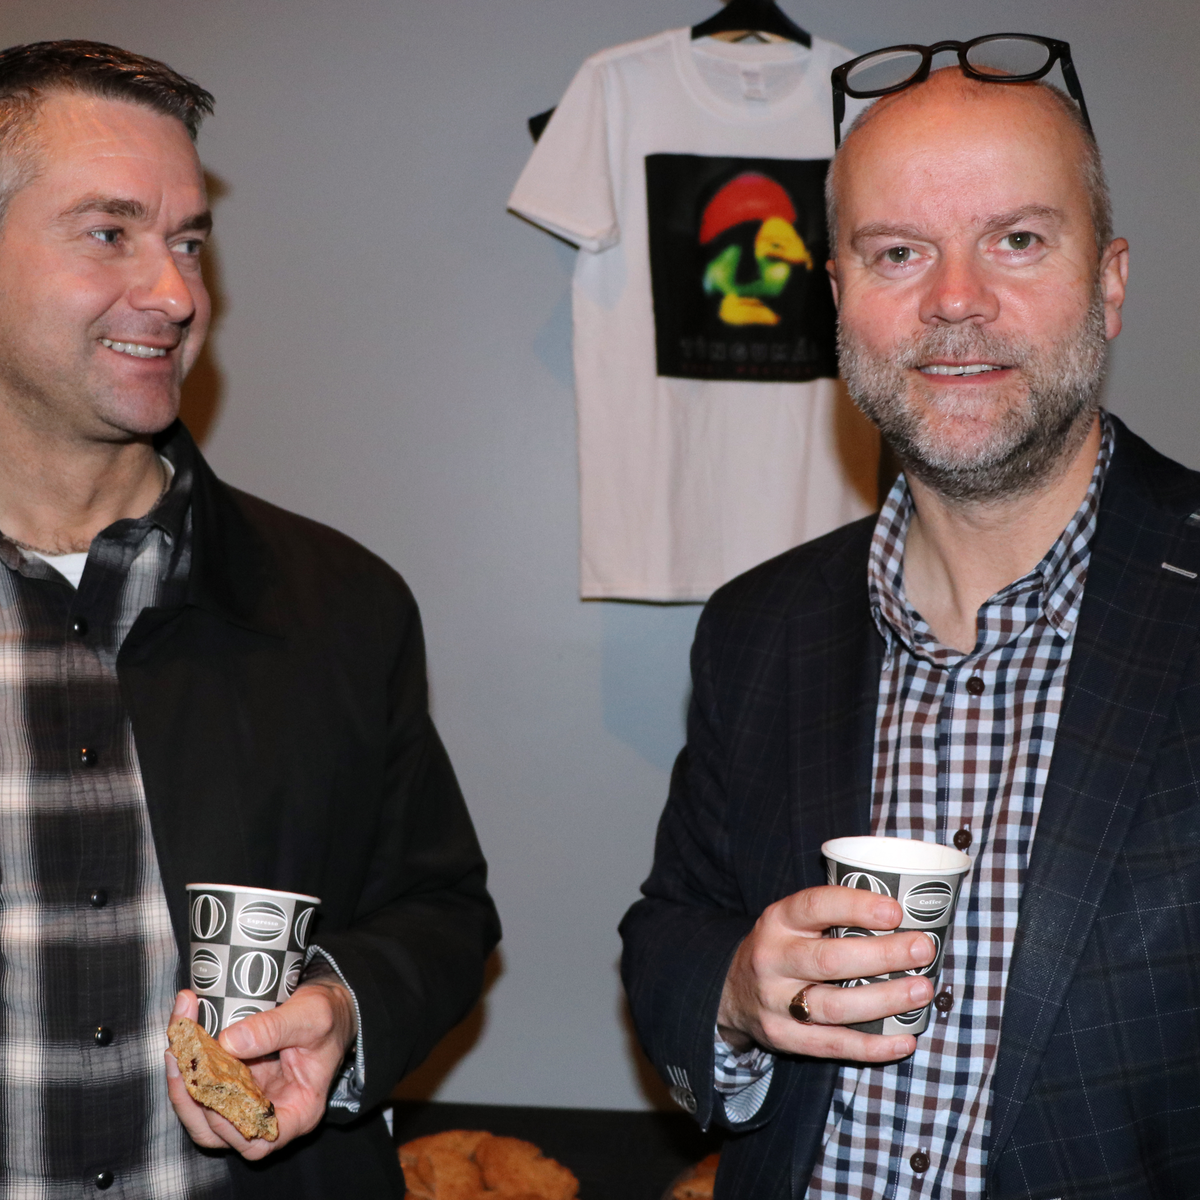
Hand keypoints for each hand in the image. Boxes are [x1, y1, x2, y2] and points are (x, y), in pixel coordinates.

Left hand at [165, 980, 357, 1159]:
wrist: (330, 1005)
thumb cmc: (330, 1016)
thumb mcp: (312, 1016)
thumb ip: (274, 1028)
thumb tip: (228, 1042)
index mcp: (299, 1111)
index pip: (257, 1140)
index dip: (228, 1126)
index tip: (211, 1093)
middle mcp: (271, 1114)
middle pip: (220, 1131)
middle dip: (192, 1098)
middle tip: (180, 1058)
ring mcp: (251, 1099)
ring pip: (205, 1112)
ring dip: (184, 1083)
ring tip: (177, 1046)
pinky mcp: (238, 1081)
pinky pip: (207, 1085)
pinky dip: (192, 1065)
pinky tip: (186, 1037)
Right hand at [717, 885, 936, 1061]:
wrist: (734, 992)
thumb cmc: (785, 948)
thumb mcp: (794, 922)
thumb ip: (833, 916)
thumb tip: (903, 912)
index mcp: (778, 921)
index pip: (814, 906)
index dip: (856, 907)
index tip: (895, 911)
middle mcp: (772, 959)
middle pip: (830, 959)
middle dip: (882, 955)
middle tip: (922, 950)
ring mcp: (775, 1002)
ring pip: (834, 1006)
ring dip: (884, 1000)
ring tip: (921, 990)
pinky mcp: (784, 1038)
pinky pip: (833, 1045)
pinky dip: (873, 1046)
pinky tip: (905, 1039)